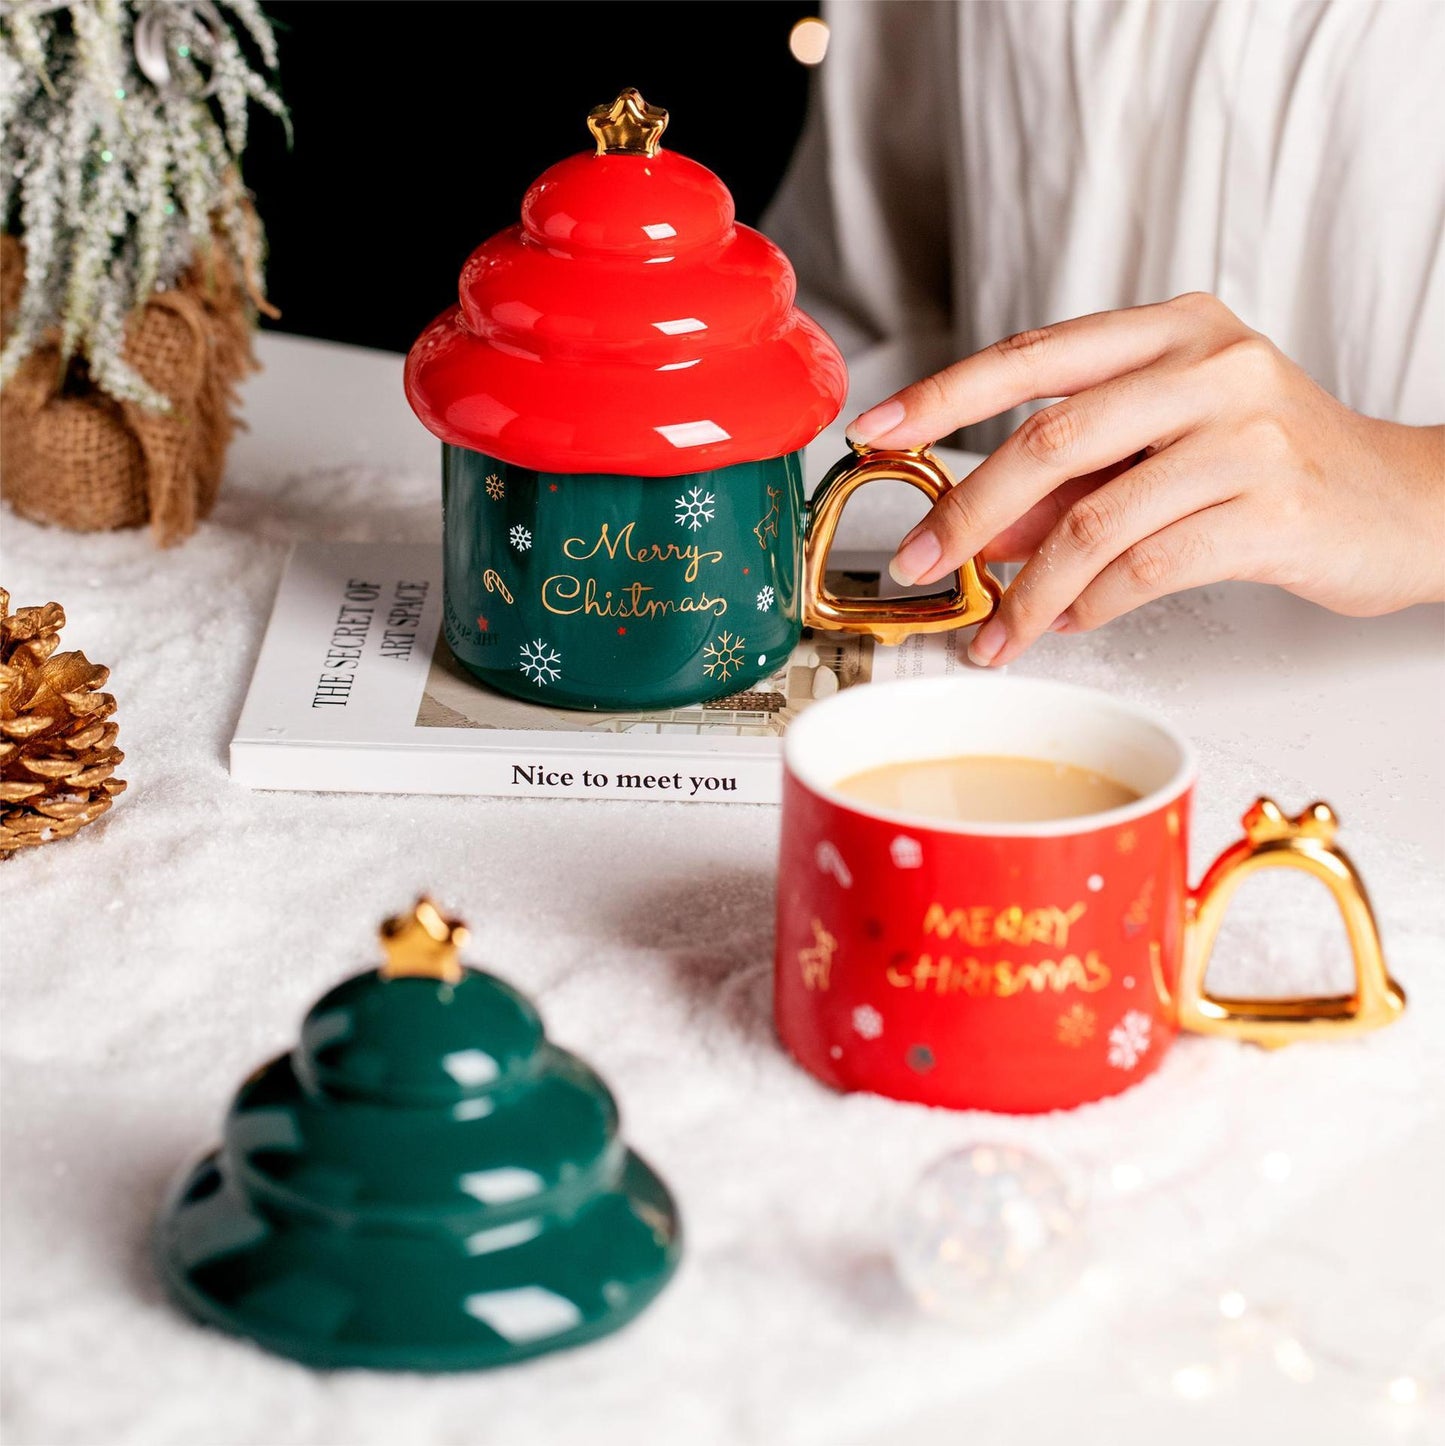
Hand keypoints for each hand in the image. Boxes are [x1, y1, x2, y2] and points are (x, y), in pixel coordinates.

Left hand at [845, 293, 1444, 666]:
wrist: (1406, 503)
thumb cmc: (1275, 469)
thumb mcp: (1165, 451)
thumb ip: (1075, 480)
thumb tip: (979, 527)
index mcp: (1173, 330)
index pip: (1032, 355)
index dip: (944, 396)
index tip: (877, 432)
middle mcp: (1211, 365)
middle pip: (1049, 438)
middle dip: (966, 511)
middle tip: (918, 561)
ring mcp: (1246, 433)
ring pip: (1094, 518)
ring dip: (1027, 590)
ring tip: (995, 633)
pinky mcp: (1272, 508)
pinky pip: (1147, 567)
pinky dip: (1093, 605)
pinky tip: (1072, 622)